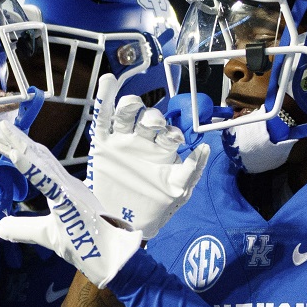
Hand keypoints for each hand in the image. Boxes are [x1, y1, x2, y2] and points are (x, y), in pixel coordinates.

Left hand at [0, 119, 141, 287]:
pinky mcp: (69, 200)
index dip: (16, 147)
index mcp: (62, 187)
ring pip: (39, 160)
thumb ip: (23, 229)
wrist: (112, 259)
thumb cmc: (85, 245)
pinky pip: (45, 180)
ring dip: (18, 143)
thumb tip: (0, 227)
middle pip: (35, 154)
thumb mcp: (45, 235)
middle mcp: (66, 182)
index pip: (35, 161)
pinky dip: (29, 166)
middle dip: (11, 138)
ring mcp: (68, 189)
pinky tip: (13, 154)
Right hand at [86, 74, 209, 239]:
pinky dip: (105, 98)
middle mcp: (143, 142)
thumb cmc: (155, 208)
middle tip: (154, 127)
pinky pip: (103, 119)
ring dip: (132, 106)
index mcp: (162, 150)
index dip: (171, 130)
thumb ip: (191, 170)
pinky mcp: (103, 146)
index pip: (168, 130)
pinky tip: (108, 82)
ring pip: (126, 114)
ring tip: (133, 107)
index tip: (172, 138)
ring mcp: (122, 142)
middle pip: (148, 118)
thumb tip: (204, 147)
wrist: (125, 224)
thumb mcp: (178, 191)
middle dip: (153, 118)